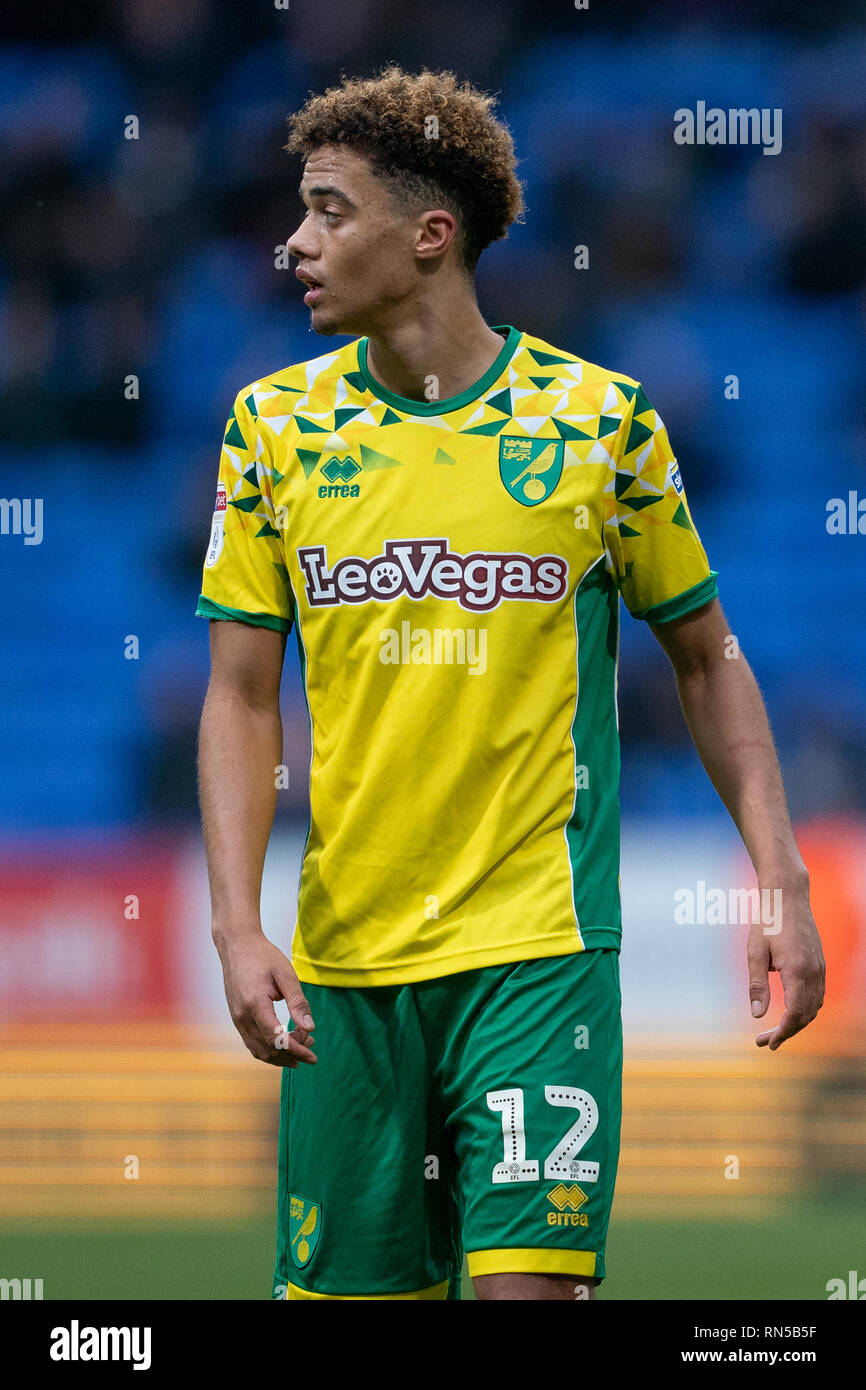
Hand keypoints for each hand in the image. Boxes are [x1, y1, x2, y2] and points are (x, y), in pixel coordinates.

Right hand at [215, 928, 316, 1066]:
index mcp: (255, 1004)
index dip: (296, 1051)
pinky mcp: (236, 1017)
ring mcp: (236, 1018)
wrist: (237, 945)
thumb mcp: (286, 975)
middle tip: (311, 1046)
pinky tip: (283, 1044)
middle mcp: (242, 1016)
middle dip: (291, 1054)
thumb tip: (310, 1027)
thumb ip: (298, 1003)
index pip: (277, 1039)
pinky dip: (268, 1049)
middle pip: (268, 1049)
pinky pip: (251, 1042)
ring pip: (257, 1050)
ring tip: (301, 1048)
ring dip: (279, 1056)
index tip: (313, 1057)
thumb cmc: (263, 956)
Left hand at [747, 885, 824, 1049]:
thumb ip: (756, 984)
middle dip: (786, 1033)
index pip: (794, 1013)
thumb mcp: (754, 952)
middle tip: (763, 1042)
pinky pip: (817, 996)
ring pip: (814, 1008)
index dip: (782, 1033)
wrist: (788, 897)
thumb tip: (757, 1014)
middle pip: (805, 1016)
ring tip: (774, 1031)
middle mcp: (813, 972)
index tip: (767, 1043)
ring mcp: (820, 968)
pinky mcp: (820, 964)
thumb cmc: (767, 921)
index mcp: (796, 970)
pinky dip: (805, 1010)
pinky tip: (789, 1012)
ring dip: (796, 1024)